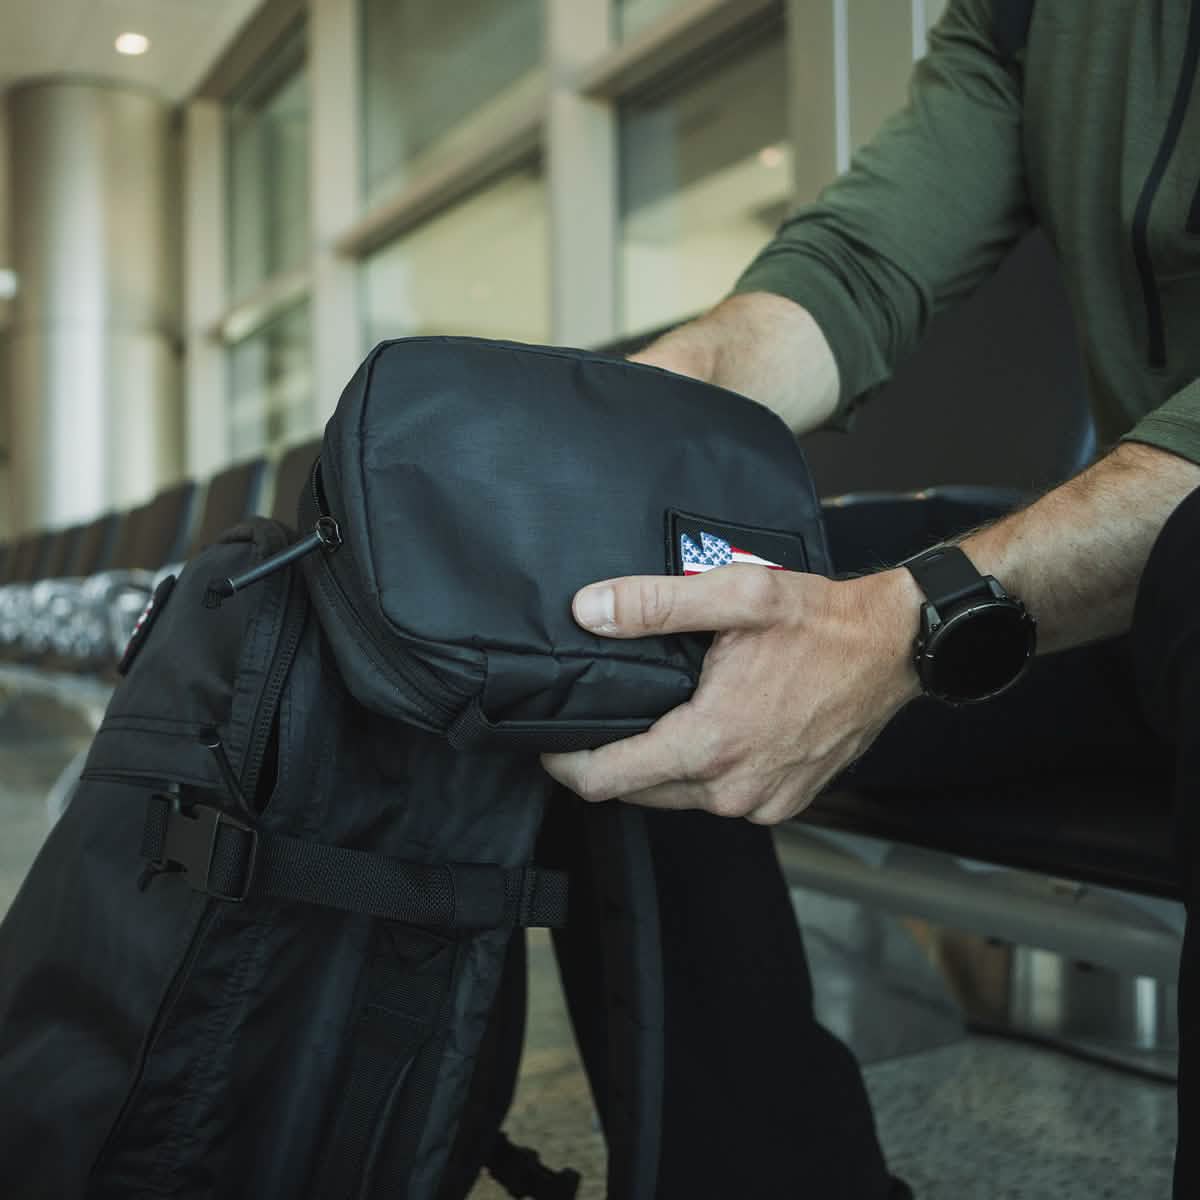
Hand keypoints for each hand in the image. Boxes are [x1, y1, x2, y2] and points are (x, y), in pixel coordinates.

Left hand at [541, 565, 923, 823]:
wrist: (893, 648)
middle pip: (637, 792)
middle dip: (611, 763)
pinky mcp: (785, 803)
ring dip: (659, 767)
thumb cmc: (822, 623)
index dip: (567, 764)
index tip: (550, 746)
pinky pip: (720, 798)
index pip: (607, 780)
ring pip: (678, 797)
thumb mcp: (735, 597)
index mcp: (711, 743)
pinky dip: (703, 774)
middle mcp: (733, 787)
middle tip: (602, 721)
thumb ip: (654, 605)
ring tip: (658, 719)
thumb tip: (590, 611)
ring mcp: (762, 801)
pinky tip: (708, 733)